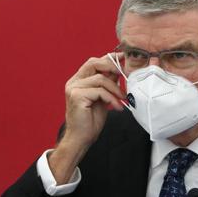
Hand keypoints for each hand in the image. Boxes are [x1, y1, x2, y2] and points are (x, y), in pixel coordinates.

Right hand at [49, 54, 124, 183]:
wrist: (81, 139)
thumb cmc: (90, 121)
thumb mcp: (103, 98)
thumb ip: (107, 84)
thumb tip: (118, 71)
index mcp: (78, 81)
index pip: (93, 63)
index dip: (108, 58)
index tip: (122, 57)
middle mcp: (74, 82)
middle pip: (93, 63)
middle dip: (112, 66)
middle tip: (124, 73)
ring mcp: (73, 89)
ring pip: (100, 79)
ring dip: (115, 89)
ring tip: (122, 99)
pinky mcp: (76, 96)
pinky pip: (99, 91)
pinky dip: (111, 98)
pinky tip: (116, 107)